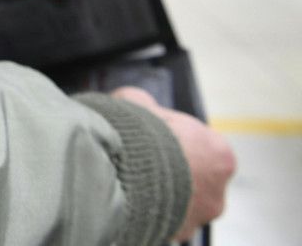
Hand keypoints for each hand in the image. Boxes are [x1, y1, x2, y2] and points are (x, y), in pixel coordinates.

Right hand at [111, 87, 235, 240]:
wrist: (116, 172)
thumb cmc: (134, 136)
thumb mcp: (136, 101)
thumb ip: (145, 104)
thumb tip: (139, 103)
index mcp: (218, 153)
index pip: (201, 145)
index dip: (174, 139)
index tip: (153, 137)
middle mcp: (216, 191)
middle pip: (193, 178)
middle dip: (171, 171)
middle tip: (141, 160)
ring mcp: (196, 217)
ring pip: (180, 203)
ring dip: (160, 194)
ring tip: (130, 180)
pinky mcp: (174, 234)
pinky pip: (162, 221)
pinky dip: (147, 212)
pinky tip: (127, 197)